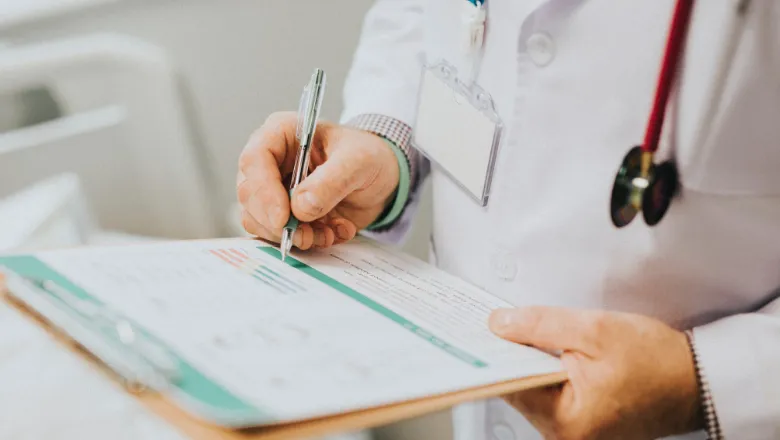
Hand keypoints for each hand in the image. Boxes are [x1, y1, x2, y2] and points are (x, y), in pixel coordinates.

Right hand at [237, 112, 399, 248]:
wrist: (383, 177)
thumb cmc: (368, 156)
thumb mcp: (359, 161)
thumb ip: (331, 181)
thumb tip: (300, 207)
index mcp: (281, 134)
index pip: (254, 160)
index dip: (263, 192)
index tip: (283, 218)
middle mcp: (271, 162)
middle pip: (250, 195)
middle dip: (276, 222)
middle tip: (305, 235)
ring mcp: (274, 190)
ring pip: (260, 221)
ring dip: (293, 235)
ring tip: (327, 232)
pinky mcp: (285, 215)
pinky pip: (280, 235)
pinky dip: (307, 241)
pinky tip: (332, 233)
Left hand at [489, 307, 703, 439]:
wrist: (699, 379)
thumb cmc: (658, 361)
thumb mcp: (595, 330)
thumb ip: (541, 325)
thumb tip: (499, 324)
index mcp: (566, 422)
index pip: (509, 384)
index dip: (494, 354)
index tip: (479, 331)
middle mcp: (566, 435)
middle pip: (519, 387)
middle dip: (513, 354)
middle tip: (499, 323)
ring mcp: (574, 432)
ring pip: (534, 389)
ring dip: (530, 361)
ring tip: (523, 332)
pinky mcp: (582, 423)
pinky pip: (551, 393)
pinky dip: (546, 370)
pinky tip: (547, 350)